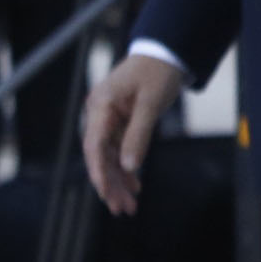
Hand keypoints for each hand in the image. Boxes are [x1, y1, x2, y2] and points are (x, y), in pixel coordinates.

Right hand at [83, 55, 182, 215]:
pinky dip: (126, 167)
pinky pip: (118, 149)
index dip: (99, 172)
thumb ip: (139, 134)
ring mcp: (107, 118)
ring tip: (129, 205)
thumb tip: (129, 166)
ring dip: (119, 180)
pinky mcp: (118, 121)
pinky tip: (134, 185)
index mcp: (101, 105)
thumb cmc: (158, 71)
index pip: (94, 146)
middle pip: (99, 155)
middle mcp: (98, 113)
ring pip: (109, 156)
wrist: (165, 52)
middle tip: (122, 209)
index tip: (106, 194)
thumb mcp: (152, 103)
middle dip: (110, 183)